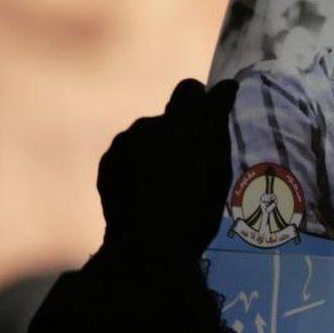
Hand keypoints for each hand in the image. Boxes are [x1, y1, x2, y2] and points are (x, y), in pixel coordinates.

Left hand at [96, 79, 237, 267]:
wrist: (148, 246)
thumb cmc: (195, 206)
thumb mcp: (219, 164)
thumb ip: (218, 120)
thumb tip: (226, 85)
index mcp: (178, 121)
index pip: (190, 89)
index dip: (202, 103)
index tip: (209, 126)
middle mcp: (147, 124)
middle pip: (169, 117)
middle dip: (180, 133)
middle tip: (192, 168)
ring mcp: (123, 144)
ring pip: (147, 137)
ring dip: (158, 150)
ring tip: (167, 185)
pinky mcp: (107, 164)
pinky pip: (129, 155)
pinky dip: (138, 167)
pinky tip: (147, 193)